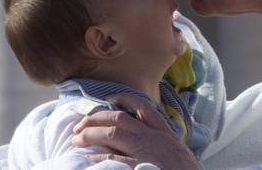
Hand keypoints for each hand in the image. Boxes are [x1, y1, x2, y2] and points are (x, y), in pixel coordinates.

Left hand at [72, 93, 201, 169]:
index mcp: (163, 132)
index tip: (109, 98)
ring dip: (92, 134)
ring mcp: (145, 152)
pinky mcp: (139, 167)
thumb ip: (160, 139)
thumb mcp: (175, 149)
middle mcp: (153, 137)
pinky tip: (86, 157)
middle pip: (121, 118)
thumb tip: (140, 133)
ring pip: (114, 134)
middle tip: (80, 123)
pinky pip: (113, 159)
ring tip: (77, 138)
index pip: (143, 107)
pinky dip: (97, 156)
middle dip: (97, 118)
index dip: (124, 99)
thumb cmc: (184, 169)